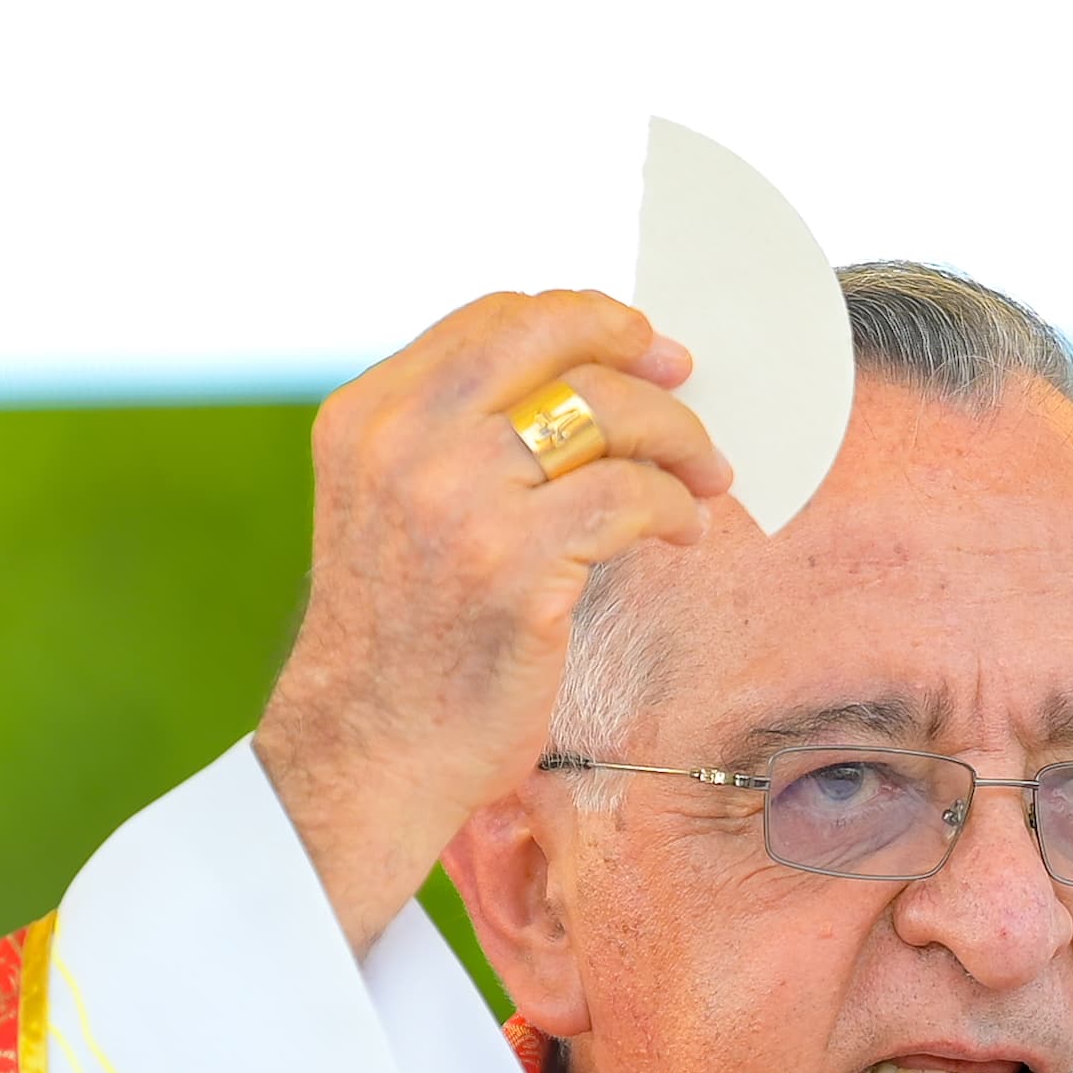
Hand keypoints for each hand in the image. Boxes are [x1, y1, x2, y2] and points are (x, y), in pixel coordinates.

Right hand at [255, 289, 731, 951]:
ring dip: (677, 436)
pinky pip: (630, 496)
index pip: (491, 318)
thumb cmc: (400, 642)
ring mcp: (457, 502)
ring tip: (704, 474)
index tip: (631, 345)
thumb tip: (584, 385)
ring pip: (606, 410)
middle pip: (550, 338)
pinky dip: (676, 505)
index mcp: (367, 417)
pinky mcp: (515, 567)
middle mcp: (404, 443)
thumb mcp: (393, 508)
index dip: (579, 320)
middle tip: (684, 380)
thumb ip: (456, 440)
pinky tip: (684, 529)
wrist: (368, 753)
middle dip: (635, 347)